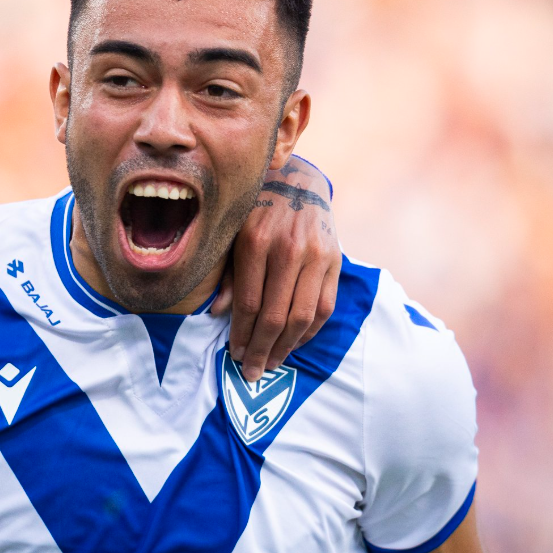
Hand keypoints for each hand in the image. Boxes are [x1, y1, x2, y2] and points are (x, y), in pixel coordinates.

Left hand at [212, 155, 340, 380]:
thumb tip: (218, 314)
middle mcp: (288, 248)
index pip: (249, 303)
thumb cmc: (254, 209)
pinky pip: (325, 307)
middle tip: (252, 372)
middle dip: (262, 350)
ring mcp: (316, 255)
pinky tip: (294, 343)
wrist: (298, 180)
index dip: (241, 335)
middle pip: (275, 315)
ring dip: (286, 347)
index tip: (235, 355)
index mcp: (256, 240)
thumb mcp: (231, 232)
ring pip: (303, 317)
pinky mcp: (335, 260)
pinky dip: (310, 332)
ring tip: (272, 363)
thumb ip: (227, 273)